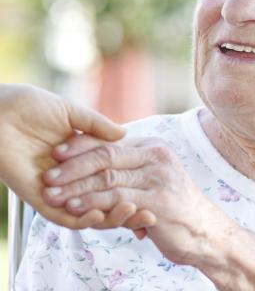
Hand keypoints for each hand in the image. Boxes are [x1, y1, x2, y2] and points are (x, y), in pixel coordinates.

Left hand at [0, 83, 136, 227]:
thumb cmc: (30, 106)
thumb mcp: (72, 113)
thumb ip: (96, 126)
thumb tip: (125, 135)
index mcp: (77, 154)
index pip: (110, 173)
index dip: (131, 180)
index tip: (153, 184)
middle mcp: (69, 174)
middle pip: (103, 197)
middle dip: (126, 206)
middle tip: (149, 210)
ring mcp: (56, 187)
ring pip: (86, 211)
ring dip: (109, 216)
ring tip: (132, 211)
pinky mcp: (39, 198)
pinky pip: (62, 217)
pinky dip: (82, 219)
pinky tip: (101, 216)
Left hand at [43, 134, 227, 263]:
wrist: (202, 228)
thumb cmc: (172, 203)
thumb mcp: (153, 176)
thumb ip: (130, 165)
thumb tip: (96, 157)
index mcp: (153, 147)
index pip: (111, 141)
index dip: (82, 145)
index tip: (57, 151)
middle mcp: (157, 157)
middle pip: (107, 155)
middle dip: (74, 165)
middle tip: (49, 175)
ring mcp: (159, 177)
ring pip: (108, 177)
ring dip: (77, 186)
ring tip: (53, 194)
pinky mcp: (158, 201)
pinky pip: (117, 200)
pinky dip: (92, 203)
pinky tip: (75, 208)